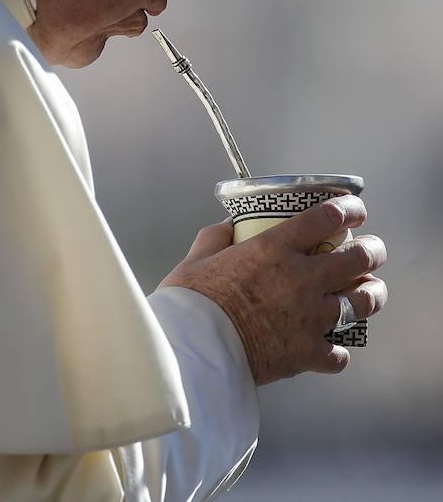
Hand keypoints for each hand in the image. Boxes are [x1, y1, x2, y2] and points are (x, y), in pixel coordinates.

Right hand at [159, 195, 387, 384]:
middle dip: (372, 251)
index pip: (327, 218)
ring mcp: (310, 317)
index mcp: (275, 248)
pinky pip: (339, 354)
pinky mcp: (308, 353)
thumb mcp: (196, 259)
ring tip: (369, 292)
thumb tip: (227, 227)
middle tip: (370, 250)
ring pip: (362, 302)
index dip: (349, 210)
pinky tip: (330, 346)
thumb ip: (214, 238)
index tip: (354, 210)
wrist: (194, 352)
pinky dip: (337, 350)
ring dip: (370, 295)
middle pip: (358, 258)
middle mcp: (301, 278)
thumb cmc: (191, 304)